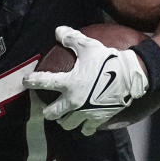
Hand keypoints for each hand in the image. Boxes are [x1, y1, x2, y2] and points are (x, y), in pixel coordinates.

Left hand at [23, 26, 148, 135]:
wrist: (133, 76)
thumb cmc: (109, 60)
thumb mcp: (89, 46)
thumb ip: (72, 38)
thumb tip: (58, 30)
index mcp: (69, 83)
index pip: (43, 82)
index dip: (32, 81)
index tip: (27, 81)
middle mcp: (74, 100)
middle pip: (52, 114)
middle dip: (47, 111)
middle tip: (48, 106)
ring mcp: (86, 112)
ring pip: (67, 124)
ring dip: (64, 120)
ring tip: (66, 115)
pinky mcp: (98, 119)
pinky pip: (87, 129)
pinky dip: (84, 127)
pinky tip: (84, 123)